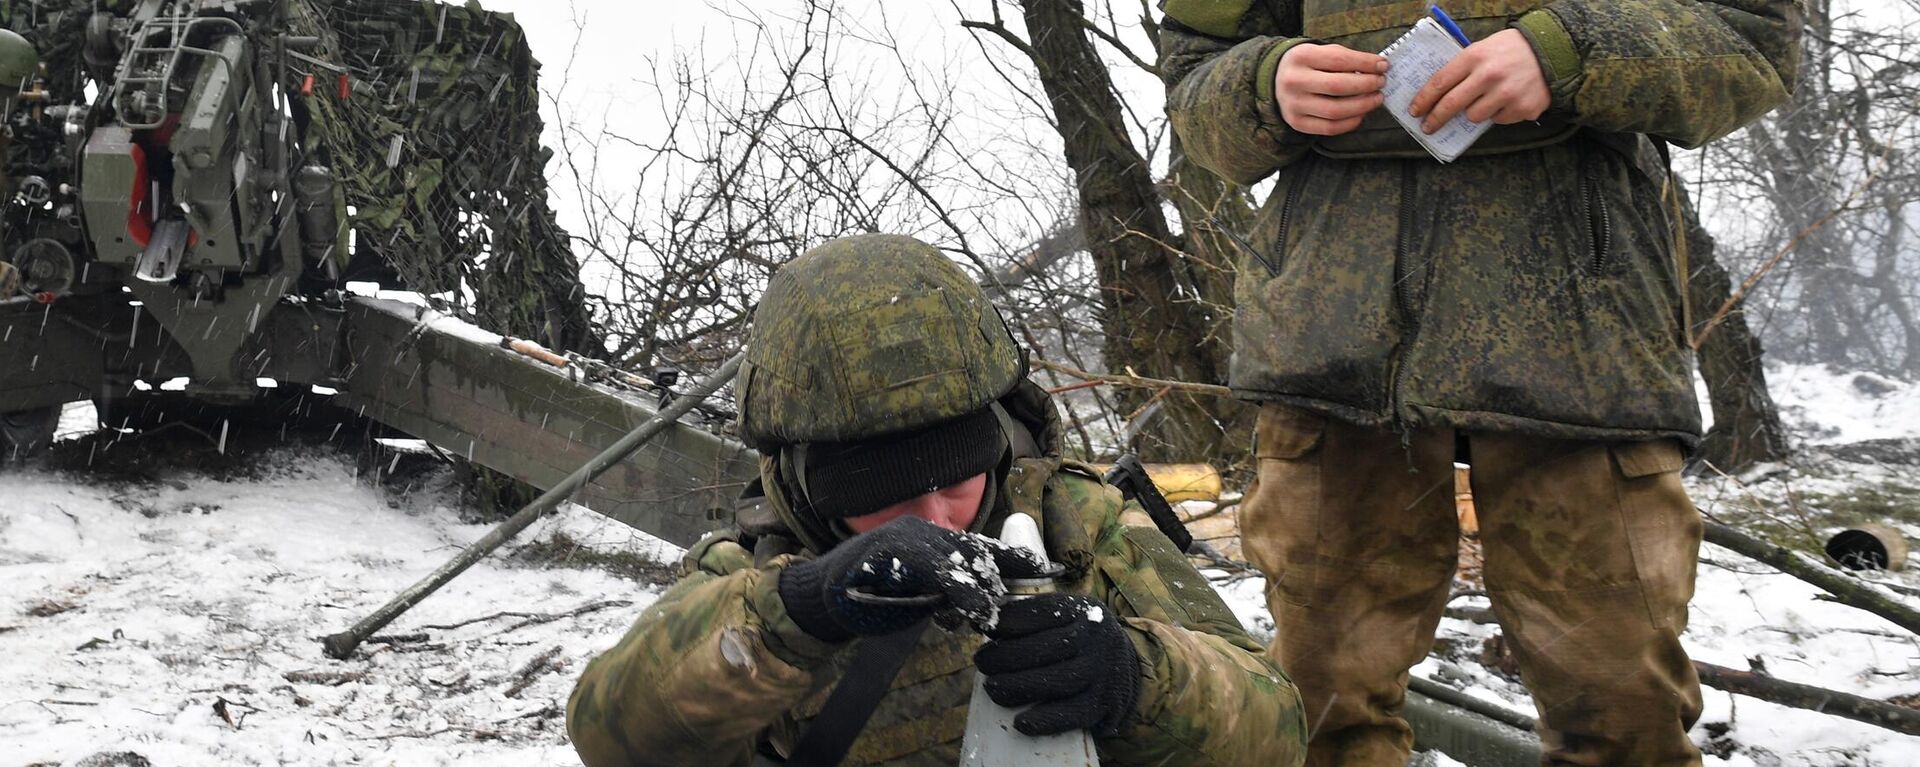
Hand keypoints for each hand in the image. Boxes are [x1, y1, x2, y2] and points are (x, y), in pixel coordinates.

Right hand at [777, 517, 1044, 641]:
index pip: (981, 546)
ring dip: (978, 589)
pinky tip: (970, 609)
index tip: (1046, 572)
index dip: (1014, 559)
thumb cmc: (871, 597)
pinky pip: (934, 569)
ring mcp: (907, 537)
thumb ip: (949, 594)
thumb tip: (987, 606)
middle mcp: (923, 530)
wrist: (822, 598)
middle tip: (1005, 609)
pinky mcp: (892, 550)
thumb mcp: (920, 596)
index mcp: (933, 538)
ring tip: (990, 615)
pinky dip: (956, 590)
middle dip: (996, 578)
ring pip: (958, 558)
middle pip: (975, 550)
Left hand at [974, 593, 1140, 736]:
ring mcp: (1104, 672)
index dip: (1010, 620)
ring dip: (1019, 686)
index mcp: (1084, 610)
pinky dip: (1046, 720)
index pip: (1044, 612)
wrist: (1123, 666)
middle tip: (982, 662)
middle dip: (1008, 655)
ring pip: (1060, 681)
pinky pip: (1074, 715)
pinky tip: (1021, 722)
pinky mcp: (1106, 703)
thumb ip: (1028, 616)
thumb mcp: (1063, 615)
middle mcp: (1098, 638)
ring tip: (992, 688)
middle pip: (1049, 647)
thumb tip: (982, 622)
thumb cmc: (1078, 638)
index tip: (984, 627)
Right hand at [1273, 43, 1387, 135]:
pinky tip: (1361, 114)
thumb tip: (1377, 69)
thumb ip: (1345, 59)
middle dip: (1366, 85)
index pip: (1339, 60)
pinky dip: (1350, 123)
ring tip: (1376, 99)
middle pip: (1337, 86)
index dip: (1365, 64)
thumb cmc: (1308, 65)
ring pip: (1335, 111)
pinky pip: (1329, 128)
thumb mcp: (1321, 52)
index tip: (1383, 66)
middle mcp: (1294, 81)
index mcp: (1301, 57)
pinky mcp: (1297, 122)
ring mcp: (1294, 104)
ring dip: (1362, 106)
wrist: (1276, 81)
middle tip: (1381, 83)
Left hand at [1407, 29, 1549, 133]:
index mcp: (1475, 56)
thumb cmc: (1510, 50)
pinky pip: (1498, 120)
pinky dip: (1498, 113)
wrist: (1552, 51)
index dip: (1424, 99)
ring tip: (1486, 98)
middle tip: (1427, 127)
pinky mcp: (1522, 108)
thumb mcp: (1483, 48)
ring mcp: (1507, 94)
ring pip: (1474, 117)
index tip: (1415, 111)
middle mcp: (1489, 75)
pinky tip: (1508, 99)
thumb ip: (1463, 68)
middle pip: (1451, 105)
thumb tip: (1436, 94)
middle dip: (1435, 119)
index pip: (1440, 83)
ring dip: (1474, 112)